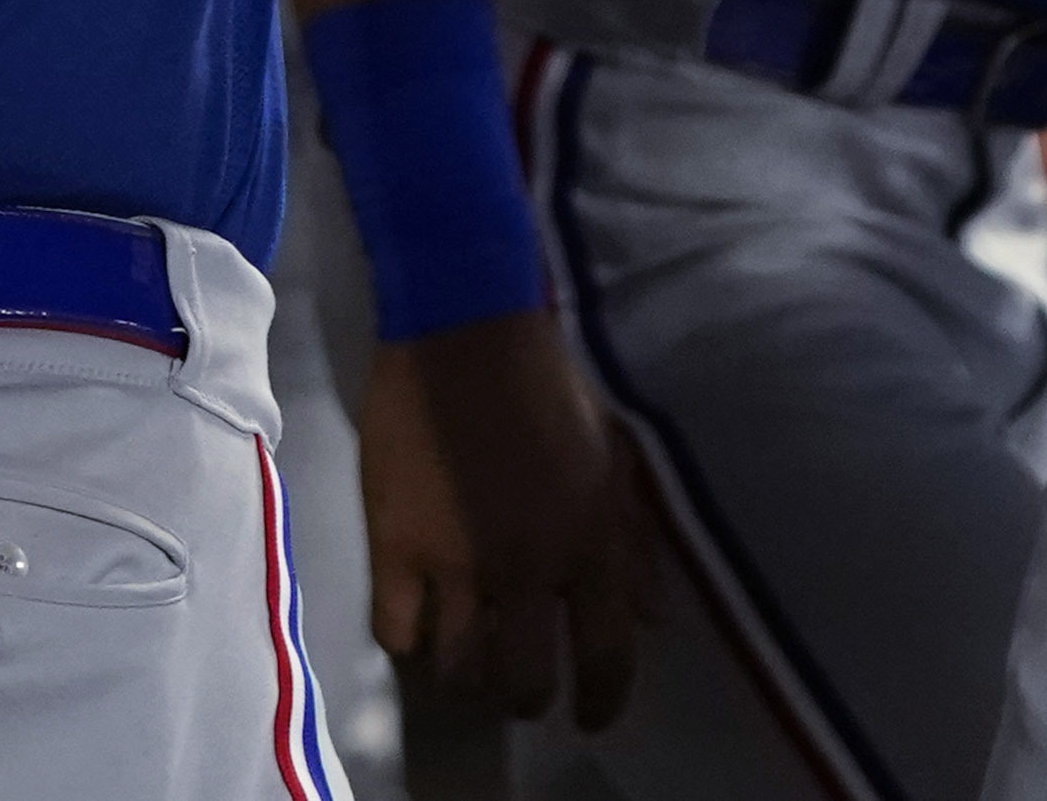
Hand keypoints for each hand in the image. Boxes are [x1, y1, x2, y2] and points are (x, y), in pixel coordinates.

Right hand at [360, 308, 648, 727]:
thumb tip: (651, 616)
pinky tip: (420, 622)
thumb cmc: (550, 387)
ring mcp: (456, 564)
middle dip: (524, 696)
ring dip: (467, 676)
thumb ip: (635, 543)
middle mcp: (527, 568)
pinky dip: (410, 641)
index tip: (590, 716)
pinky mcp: (394, 548)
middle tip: (518, 683)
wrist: (464, 329)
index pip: (605, 657)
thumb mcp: (616, 457)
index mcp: (591, 544)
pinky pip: (397, 636)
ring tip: (467, 656)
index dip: (602, 701)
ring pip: (458, 671)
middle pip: (523, 683)